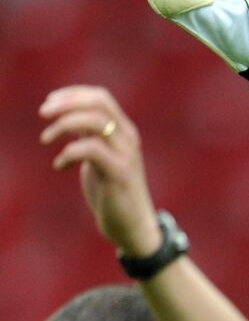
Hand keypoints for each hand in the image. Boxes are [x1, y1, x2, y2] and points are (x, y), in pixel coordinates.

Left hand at [39, 86, 161, 257]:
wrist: (133, 225)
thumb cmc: (113, 192)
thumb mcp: (101, 157)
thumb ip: (91, 137)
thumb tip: (67, 118)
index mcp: (124, 132)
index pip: (101, 97)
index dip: (72, 94)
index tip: (50, 103)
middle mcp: (128, 138)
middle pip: (98, 103)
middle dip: (66, 103)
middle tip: (42, 114)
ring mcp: (126, 155)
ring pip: (94, 121)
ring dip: (63, 125)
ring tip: (45, 139)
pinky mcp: (119, 173)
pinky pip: (90, 149)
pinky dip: (68, 153)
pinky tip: (59, 166)